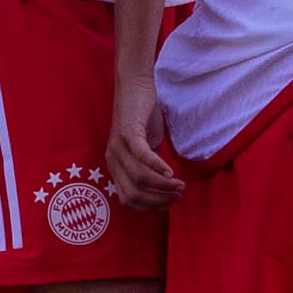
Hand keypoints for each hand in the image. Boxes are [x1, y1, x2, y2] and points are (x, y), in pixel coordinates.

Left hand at [104, 74, 182, 210]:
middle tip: (178, 194)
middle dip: (159, 200)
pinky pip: (142, 157)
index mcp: (115, 166)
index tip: (169, 203)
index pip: (128, 200)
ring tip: (179, 185)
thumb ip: (149, 169)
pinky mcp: (128, 132)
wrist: (135, 86)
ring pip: (139, 179)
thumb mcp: (145, 149)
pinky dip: (157, 168)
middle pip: (134, 194)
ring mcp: (118, 146)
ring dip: (163, 187)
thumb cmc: (142, 118)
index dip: (150, 206)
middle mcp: (113, 159)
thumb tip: (164, 190)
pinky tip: (170, 172)